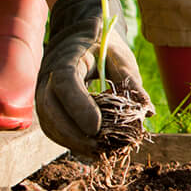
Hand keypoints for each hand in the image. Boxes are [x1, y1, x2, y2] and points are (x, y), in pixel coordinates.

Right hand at [36, 0, 150, 155]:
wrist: (79, 36)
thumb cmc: (103, 45)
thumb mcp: (120, 56)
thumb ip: (131, 81)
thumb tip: (147, 111)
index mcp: (67, 58)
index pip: (66, 83)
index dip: (79, 107)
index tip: (97, 128)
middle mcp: (48, 77)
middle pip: (51, 109)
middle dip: (74, 133)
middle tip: (99, 148)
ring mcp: (43, 93)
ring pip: (49, 123)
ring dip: (71, 142)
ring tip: (97, 153)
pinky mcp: (47, 106)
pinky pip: (53, 127)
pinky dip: (69, 141)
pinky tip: (89, 150)